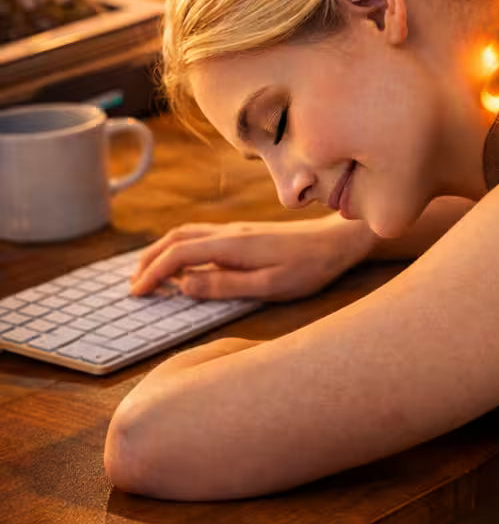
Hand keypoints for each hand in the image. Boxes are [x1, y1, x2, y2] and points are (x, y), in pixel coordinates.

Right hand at [129, 215, 374, 301]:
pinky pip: (202, 235)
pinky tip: (184, 263)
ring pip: (188, 233)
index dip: (153, 273)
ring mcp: (238, 230)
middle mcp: (231, 232)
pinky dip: (181, 247)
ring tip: (151, 274)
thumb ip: (226, 285)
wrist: (338, 241)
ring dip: (163, 250)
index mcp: (233, 245)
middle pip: (176, 238)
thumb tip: (184, 285)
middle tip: (134, 285)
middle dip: (150, 259)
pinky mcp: (247, 233)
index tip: (137, 293)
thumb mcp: (270, 286)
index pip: (179, 255)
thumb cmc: (309, 267)